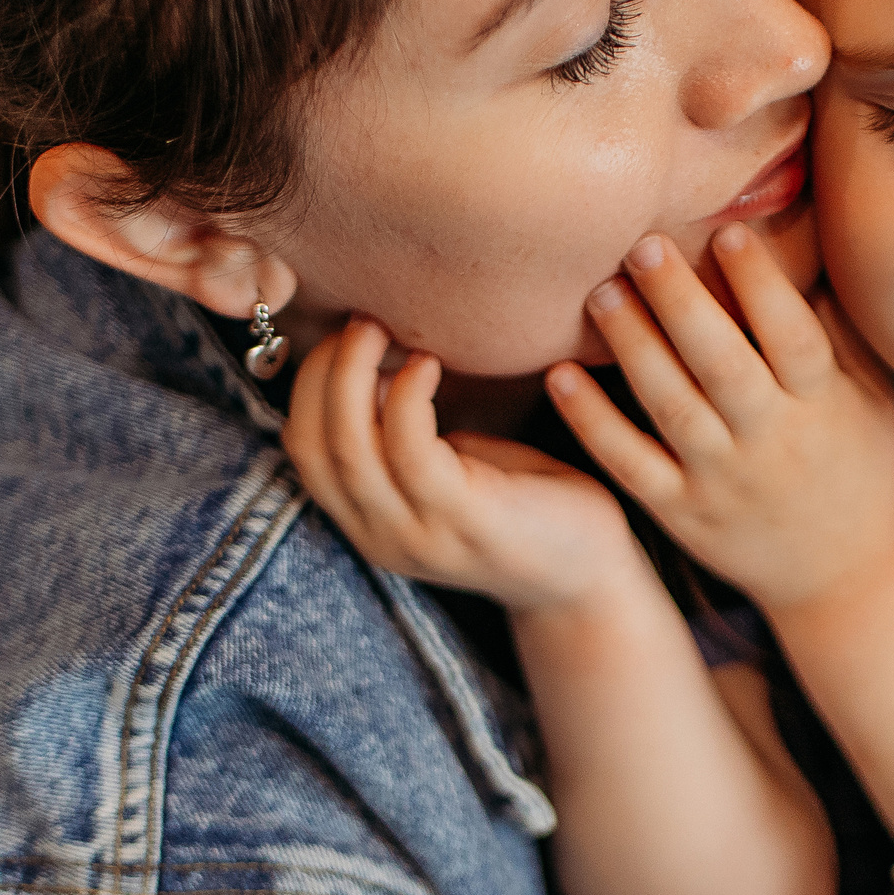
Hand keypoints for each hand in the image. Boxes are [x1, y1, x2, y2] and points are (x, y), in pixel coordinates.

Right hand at [285, 317, 643, 610]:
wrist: (590, 574)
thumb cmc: (525, 504)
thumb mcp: (448, 467)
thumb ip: (402, 433)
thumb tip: (372, 366)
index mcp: (369, 522)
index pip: (303, 448)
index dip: (309, 384)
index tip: (343, 336)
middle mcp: (381, 536)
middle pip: (314, 445)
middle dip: (324, 371)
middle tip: (361, 320)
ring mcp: (419, 534)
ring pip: (352, 448)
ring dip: (355, 374)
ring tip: (381, 329)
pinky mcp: (465, 520)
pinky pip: (411, 449)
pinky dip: (408, 396)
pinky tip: (428, 364)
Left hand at [545, 224, 893, 609]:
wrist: (841, 577)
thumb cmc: (857, 466)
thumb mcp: (870, 400)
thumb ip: (839, 333)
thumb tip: (804, 253)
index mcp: (822, 404)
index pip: (792, 337)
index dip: (762, 286)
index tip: (728, 232)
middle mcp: (770, 440)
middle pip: (722, 364)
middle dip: (680, 302)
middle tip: (641, 246)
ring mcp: (721, 479)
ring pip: (671, 406)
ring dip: (632, 347)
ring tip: (600, 293)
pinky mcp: (680, 511)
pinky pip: (630, 463)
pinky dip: (592, 422)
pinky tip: (560, 376)